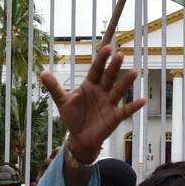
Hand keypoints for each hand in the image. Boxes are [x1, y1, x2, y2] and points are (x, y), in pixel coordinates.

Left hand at [39, 45, 144, 163]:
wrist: (79, 137)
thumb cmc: (73, 117)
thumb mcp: (62, 101)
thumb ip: (54, 87)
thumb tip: (41, 72)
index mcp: (89, 85)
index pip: (96, 70)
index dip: (101, 60)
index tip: (107, 48)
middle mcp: (102, 92)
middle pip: (108, 77)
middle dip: (113, 67)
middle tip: (120, 55)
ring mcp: (109, 104)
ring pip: (118, 91)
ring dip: (126, 82)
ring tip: (134, 71)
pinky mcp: (114, 117)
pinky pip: (125, 110)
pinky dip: (133, 106)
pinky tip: (142, 100)